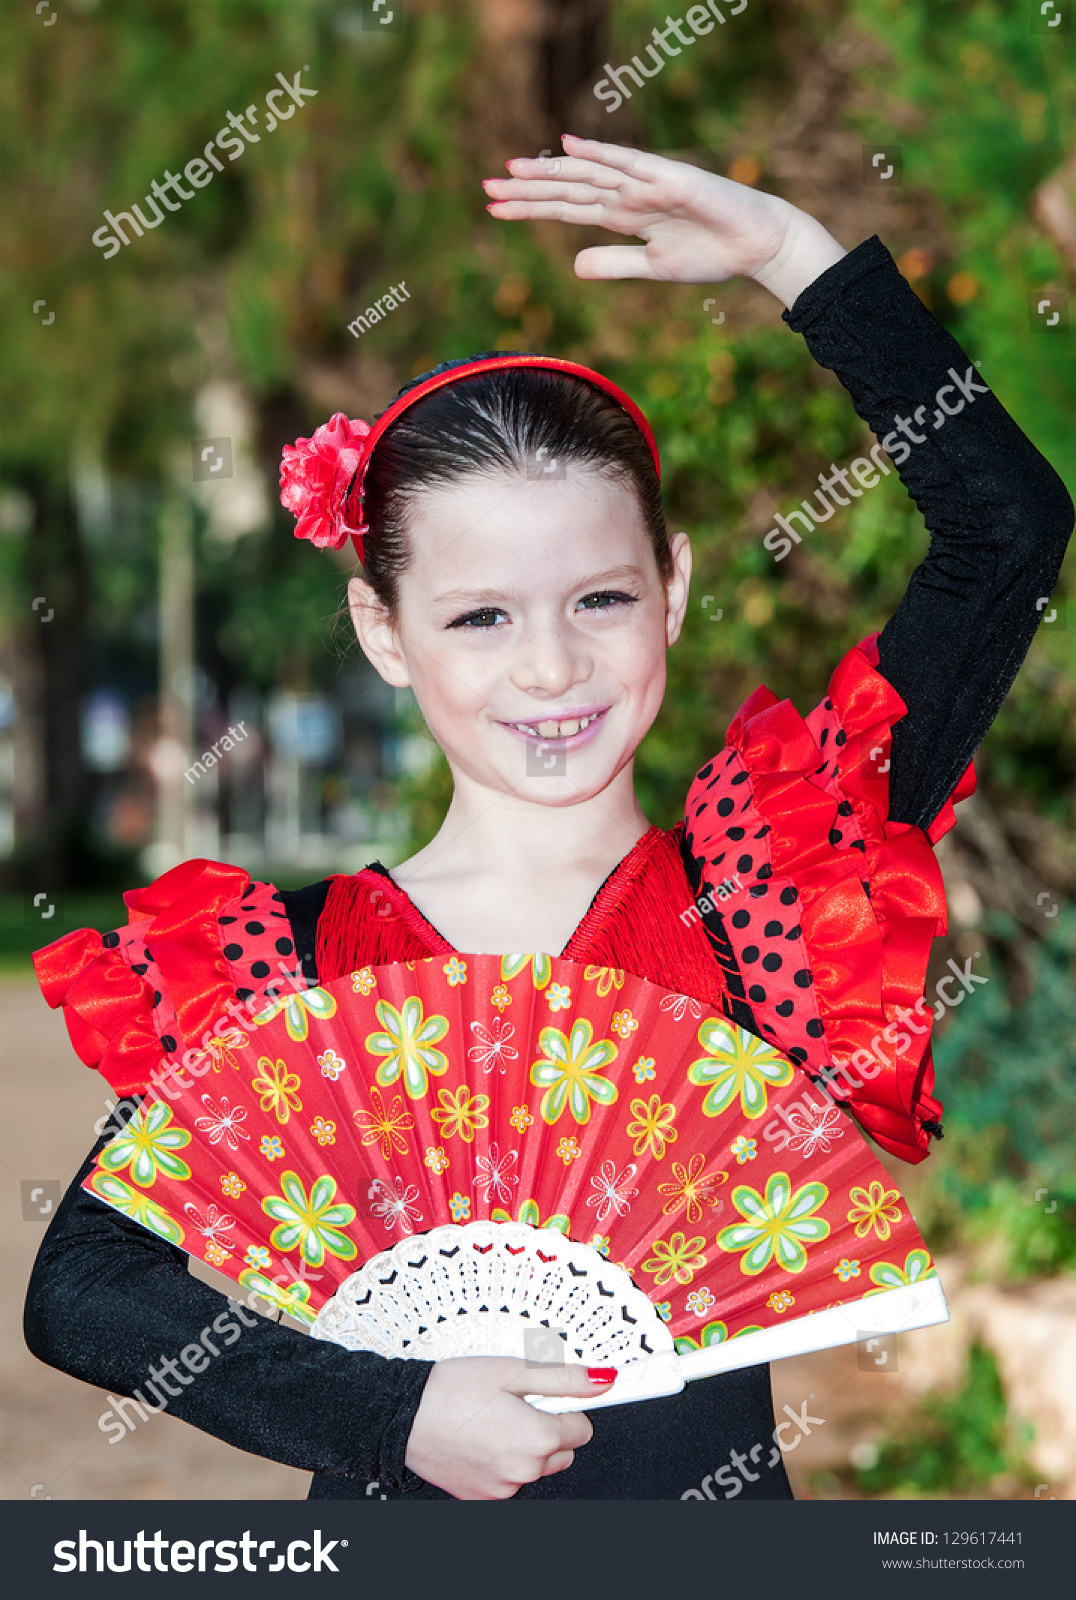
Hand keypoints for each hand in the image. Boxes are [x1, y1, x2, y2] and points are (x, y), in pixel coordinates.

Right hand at [403, 1357, 615, 1498]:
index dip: (566, 1405)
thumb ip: (564, 1377)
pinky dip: (503, 1461)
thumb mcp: (514, 1370)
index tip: (553, 1396)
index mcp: (538, 1439)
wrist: (404, 1416)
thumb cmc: (451, 1390)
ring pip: (535, 1467)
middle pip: (562, 1451)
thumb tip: (602, 1381)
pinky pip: (509, 1479)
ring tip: (494, 1419)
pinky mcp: (482, 1497)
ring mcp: (502, 1488)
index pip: (583, 1428)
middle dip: (548, 1427)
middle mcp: (524, 1471)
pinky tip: (482, 1438)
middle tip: (516, 1403)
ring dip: (526, 1446)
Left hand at [482, 134, 845, 308]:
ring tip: (512, 169)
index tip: (495, 209)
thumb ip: (615, 264)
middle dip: (528, 190)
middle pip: (569, 190)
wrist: (757, 246)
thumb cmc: (712, 254)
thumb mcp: (654, 268)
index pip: (566, 210)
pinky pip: (629, 164)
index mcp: (623, 215)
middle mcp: (628, 194)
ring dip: (551, 172)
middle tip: (486, 188)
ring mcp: (647, 183)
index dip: (531, 208)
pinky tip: (569, 146)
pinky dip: (600, 153)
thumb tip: (574, 268)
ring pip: (589, 174)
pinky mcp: (670, 180)